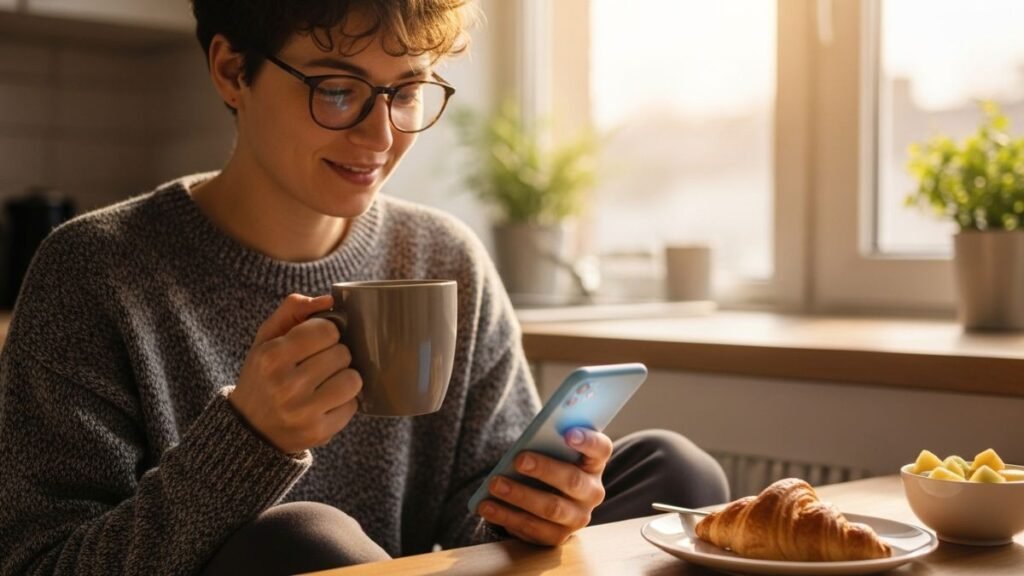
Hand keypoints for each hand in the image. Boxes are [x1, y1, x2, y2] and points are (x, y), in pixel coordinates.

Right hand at [229, 293, 360, 453]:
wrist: (250, 429)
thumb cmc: (263, 375)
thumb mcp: (266, 339)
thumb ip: (293, 310)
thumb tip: (329, 299)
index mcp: (272, 356)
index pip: (327, 330)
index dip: (327, 333)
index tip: (317, 342)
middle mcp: (286, 385)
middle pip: (342, 354)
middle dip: (336, 355)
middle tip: (320, 365)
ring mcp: (302, 411)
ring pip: (353, 380)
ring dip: (345, 378)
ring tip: (327, 382)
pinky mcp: (318, 432)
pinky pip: (353, 406)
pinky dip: (345, 402)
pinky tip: (326, 402)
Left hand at [477, 428, 611, 545]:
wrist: (545, 498)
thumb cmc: (547, 463)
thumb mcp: (551, 450)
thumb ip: (547, 443)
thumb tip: (527, 443)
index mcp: (594, 463)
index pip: (601, 449)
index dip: (588, 441)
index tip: (568, 433)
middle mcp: (592, 492)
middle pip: (572, 480)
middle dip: (544, 469)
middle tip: (518, 459)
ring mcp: (578, 517)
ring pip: (551, 508)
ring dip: (520, 495)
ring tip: (494, 485)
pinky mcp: (558, 537)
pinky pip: (533, 529)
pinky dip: (507, 517)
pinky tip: (487, 507)